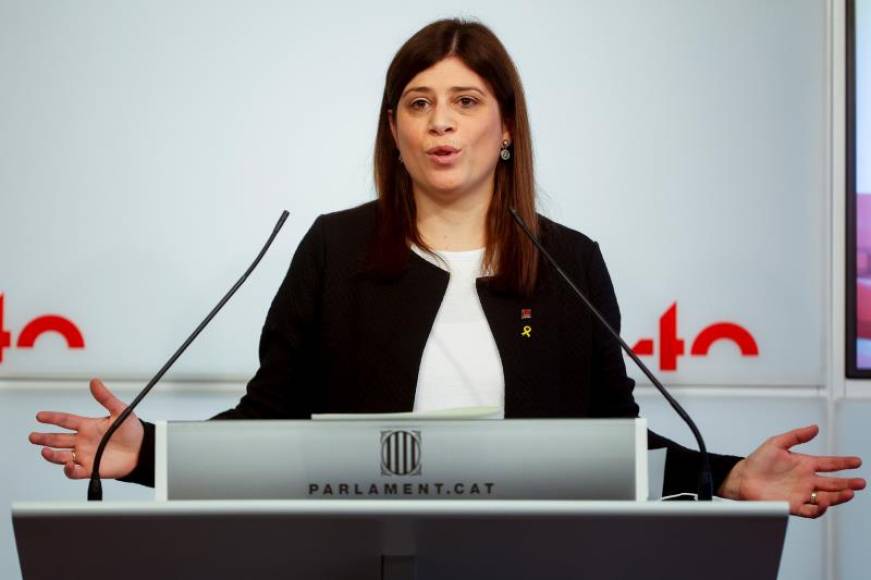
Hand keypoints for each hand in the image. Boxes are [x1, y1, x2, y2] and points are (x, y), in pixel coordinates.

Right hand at [29, 378, 143, 479]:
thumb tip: (95, 382)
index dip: (52, 418)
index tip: (39, 416)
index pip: (66, 420)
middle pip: (58, 439)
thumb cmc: (132, 431)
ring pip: (62, 456)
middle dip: (44, 438)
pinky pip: (74, 471)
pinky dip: (68, 470)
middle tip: (33, 436)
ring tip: (44, 450)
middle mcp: (83, 441)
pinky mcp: (90, 468)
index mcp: (88, 426)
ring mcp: (85, 455)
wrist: (143, 450)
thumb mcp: (120, 411)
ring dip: (52, 454)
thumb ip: (106, 397)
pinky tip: (67, 465)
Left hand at [718, 424, 865, 517]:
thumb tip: (815, 428)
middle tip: (860, 483)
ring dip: (838, 497)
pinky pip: (811, 510)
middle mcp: (806, 480)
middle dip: (848, 483)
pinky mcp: (793, 505)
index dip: (843, 463)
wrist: (742, 478)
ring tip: (849, 493)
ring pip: (826, 497)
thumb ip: (796, 436)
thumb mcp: (777, 443)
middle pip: (832, 483)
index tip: (857, 462)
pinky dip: (819, 508)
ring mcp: (801, 493)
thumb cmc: (757, 462)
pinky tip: (824, 502)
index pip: (829, 464)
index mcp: (804, 464)